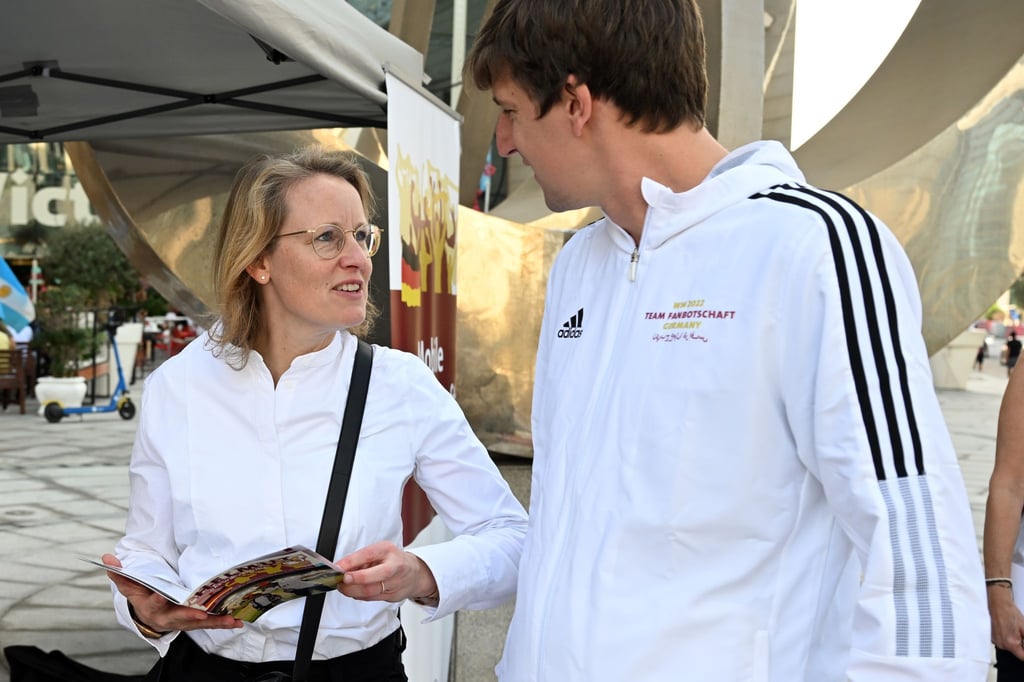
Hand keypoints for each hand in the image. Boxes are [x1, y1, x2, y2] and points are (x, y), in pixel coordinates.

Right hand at [101, 554, 242, 633]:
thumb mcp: (130, 584)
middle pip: (180, 617)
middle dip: (191, 616)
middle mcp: (169, 617)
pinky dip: (224, 622)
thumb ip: (121, 572)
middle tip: (201, 614)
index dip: (156, 600)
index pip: (153, 603)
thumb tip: (107, 558)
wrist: (150, 614)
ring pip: (200, 623)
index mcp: (151, 607)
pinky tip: (238, 621)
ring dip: (215, 622)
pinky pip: (211, 623)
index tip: (160, 596)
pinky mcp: (197, 621)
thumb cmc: (143, 595)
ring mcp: (184, 621)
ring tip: (231, 620)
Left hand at [335, 542, 436, 602]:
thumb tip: (342, 568)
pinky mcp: (393, 595)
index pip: (367, 555)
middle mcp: (393, 566)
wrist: (415, 572)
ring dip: (352, 591)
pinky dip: (360, 596)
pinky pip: (372, 598)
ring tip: (343, 587)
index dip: (350, 563)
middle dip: (352, 581)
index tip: (337, 568)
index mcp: (387, 550)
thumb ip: (361, 559)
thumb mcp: (379, 551)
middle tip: (340, 581)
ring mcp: (395, 582)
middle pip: (371, 577)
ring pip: (370, 591)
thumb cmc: (393, 560)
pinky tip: (354, 592)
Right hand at [989, 587, 1023, 659]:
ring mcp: (996, 642)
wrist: (998, 604)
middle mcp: (1001, 644)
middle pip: (1016, 652)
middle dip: (1021, 645)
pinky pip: (1003, 643)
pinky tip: (1007, 629)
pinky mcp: (993, 638)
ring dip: (1014, 642)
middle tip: (1021, 633)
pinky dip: (1007, 638)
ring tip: (1013, 630)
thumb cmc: (1010, 613)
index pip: (1023, 657)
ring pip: (1010, 648)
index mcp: (1010, 643)